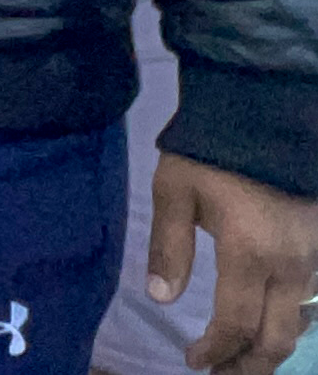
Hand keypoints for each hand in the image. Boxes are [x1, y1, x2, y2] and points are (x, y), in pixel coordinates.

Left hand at [147, 152, 317, 374]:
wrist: (266, 113)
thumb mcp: (175, 191)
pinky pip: (311, 300)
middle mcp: (290, 266)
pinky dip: (291, 321)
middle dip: (249, 366)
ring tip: (245, 360)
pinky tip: (271, 324)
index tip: (193, 362)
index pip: (234, 324)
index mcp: (250, 255)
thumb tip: (161, 298)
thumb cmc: (213, 151)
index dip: (214, 351)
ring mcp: (314, 258)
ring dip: (272, 348)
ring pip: (299, 323)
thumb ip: (169, 246)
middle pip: (276, 338)